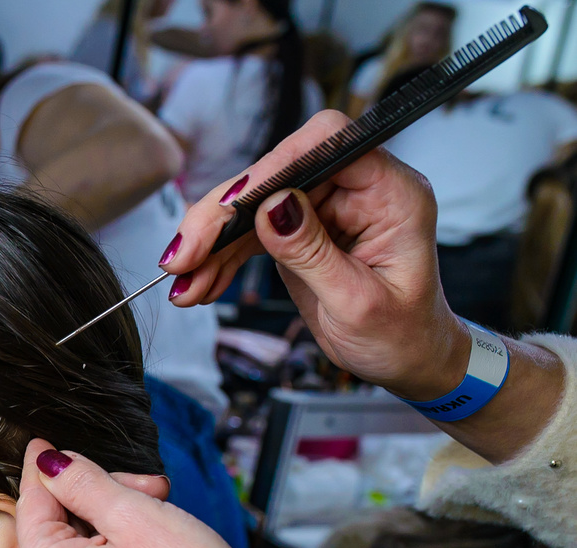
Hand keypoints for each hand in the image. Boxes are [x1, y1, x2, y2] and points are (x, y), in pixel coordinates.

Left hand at [16, 440, 359, 547]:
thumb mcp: (134, 515)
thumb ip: (82, 482)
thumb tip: (47, 463)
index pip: (33, 503)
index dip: (45, 467)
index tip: (45, 442)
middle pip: (58, 525)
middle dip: (102, 495)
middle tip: (153, 486)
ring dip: (118, 521)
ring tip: (164, 511)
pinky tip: (158, 546)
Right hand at [161, 110, 468, 402]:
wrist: (406, 359)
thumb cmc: (401, 335)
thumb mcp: (358, 303)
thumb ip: (313, 252)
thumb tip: (271, 207)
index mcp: (390, 191)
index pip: (327, 145)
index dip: (273, 167)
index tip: (231, 206)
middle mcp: (356, 188)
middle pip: (276, 174)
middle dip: (222, 216)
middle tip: (183, 257)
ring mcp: (324, 208)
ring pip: (252, 206)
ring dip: (211, 244)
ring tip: (183, 285)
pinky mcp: (299, 229)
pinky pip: (249, 232)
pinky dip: (219, 259)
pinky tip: (198, 285)